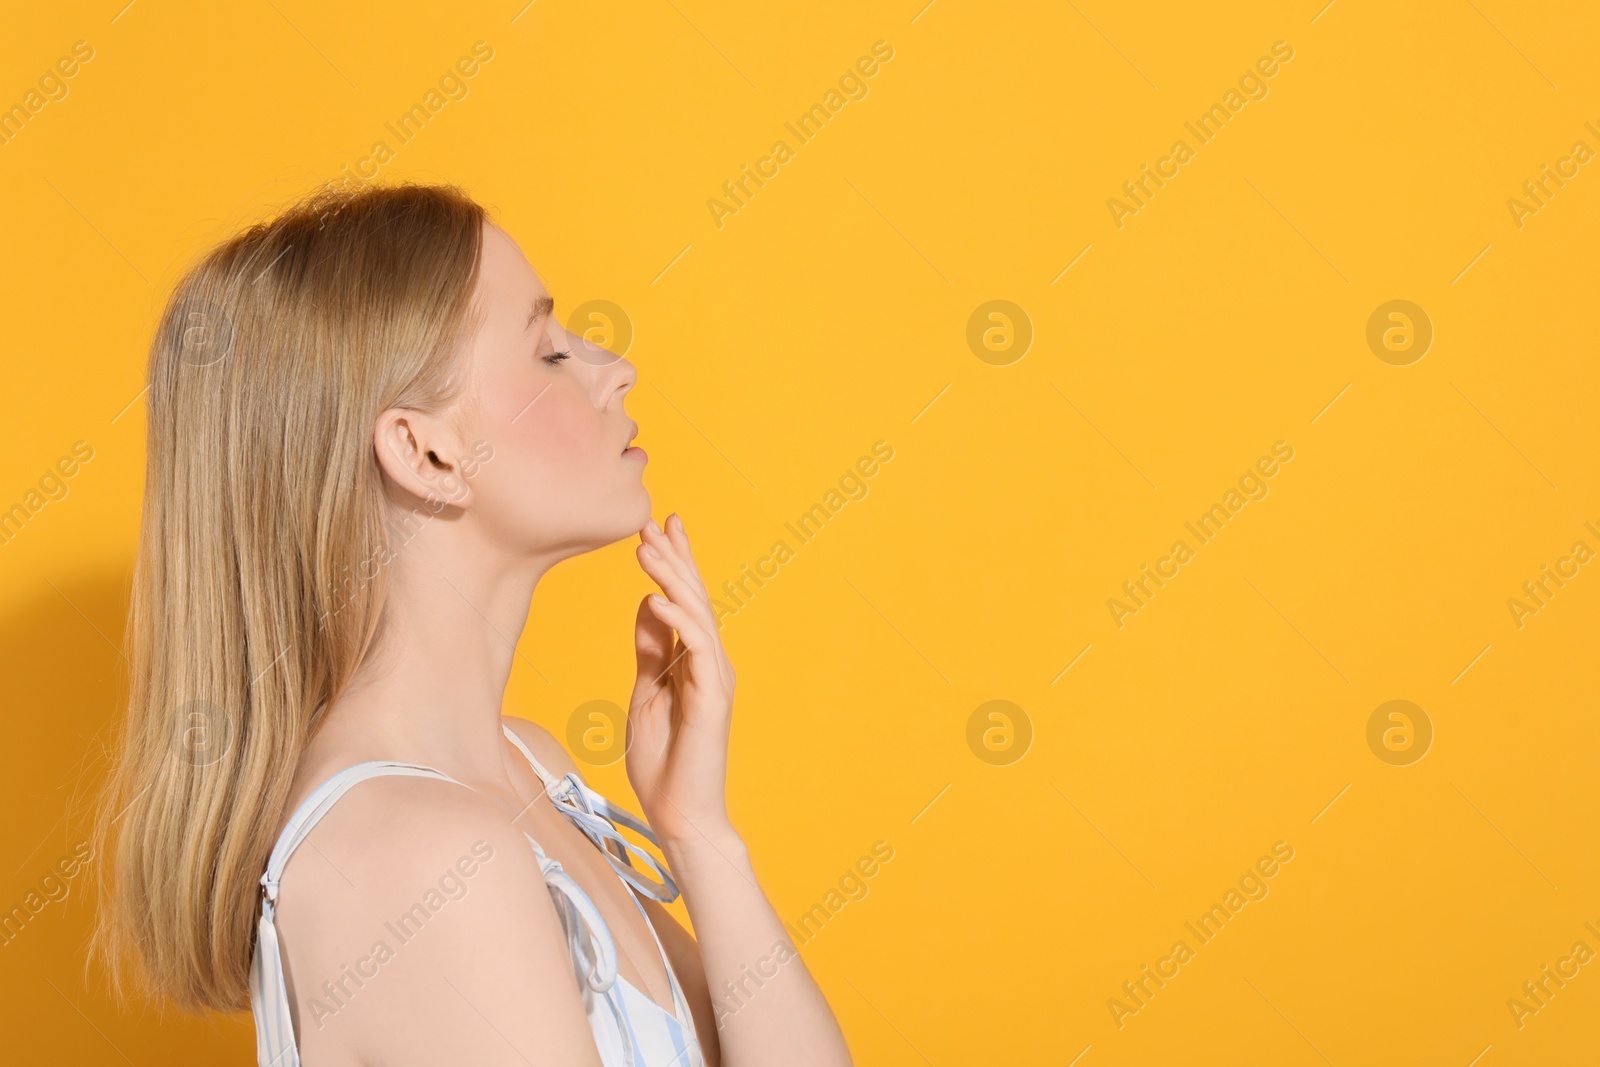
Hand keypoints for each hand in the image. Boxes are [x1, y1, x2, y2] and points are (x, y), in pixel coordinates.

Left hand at [627, 513, 736, 845]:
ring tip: (648, 548)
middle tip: (654, 521)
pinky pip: (697, 650)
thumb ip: (650, 649)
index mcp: (694, 662)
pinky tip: (655, 598)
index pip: (686, 602)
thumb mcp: (646, 692)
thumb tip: (648, 603)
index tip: (660, 526)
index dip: (676, 563)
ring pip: (697, 616)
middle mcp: (711, 664)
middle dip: (675, 558)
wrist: (679, 814)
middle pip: (695, 599)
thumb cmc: (663, 762)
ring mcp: (715, 679)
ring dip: (671, 578)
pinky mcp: (713, 699)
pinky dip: (676, 621)